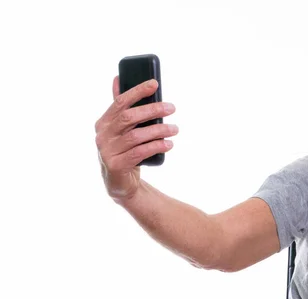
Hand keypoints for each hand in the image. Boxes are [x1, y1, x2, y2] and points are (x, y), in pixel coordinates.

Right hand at [94, 77, 177, 201]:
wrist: (120, 183)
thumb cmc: (124, 150)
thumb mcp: (120, 129)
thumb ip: (121, 107)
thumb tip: (118, 78)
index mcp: (104, 122)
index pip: (120, 102)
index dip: (137, 91)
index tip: (154, 83)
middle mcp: (103, 135)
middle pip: (128, 117)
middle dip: (152, 110)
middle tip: (172, 108)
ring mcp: (107, 151)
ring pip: (136, 136)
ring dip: (159, 130)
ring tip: (175, 128)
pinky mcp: (116, 165)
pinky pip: (139, 153)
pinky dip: (156, 146)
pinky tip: (168, 144)